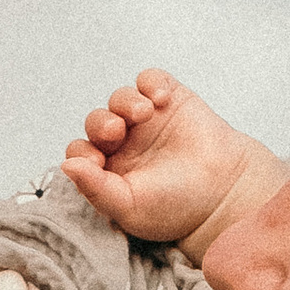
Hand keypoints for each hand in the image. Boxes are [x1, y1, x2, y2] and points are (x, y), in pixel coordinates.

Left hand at [64, 68, 288, 258]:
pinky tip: (160, 99)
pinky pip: (149, 80)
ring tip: (144, 114)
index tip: (98, 160)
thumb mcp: (129, 208)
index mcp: (109, 171)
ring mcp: (147, 120)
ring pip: (120, 98)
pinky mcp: (171, 100)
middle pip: (96, 121)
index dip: (82, 152)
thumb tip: (66, 165)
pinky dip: (150, 83)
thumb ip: (95, 188)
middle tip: (116, 132)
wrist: (224, 192)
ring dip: (125, 102)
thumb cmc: (176, 208)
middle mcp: (125, 144)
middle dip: (101, 123)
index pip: (80, 152)